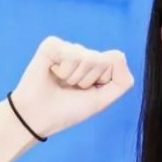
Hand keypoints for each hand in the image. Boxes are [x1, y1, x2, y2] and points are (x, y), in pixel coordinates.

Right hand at [8, 36, 134, 138]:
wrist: (39, 116)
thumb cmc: (69, 110)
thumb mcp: (102, 99)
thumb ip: (122, 81)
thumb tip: (119, 54)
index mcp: (97, 65)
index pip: (116, 60)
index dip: (103, 81)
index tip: (87, 91)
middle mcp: (84, 53)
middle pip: (102, 60)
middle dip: (88, 80)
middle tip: (71, 88)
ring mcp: (68, 47)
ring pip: (87, 57)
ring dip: (74, 77)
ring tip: (61, 82)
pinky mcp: (52, 44)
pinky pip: (71, 53)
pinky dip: (64, 70)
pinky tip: (52, 73)